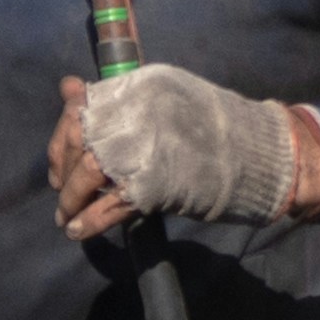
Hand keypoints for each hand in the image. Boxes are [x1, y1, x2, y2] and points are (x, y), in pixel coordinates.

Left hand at [55, 64, 319, 246]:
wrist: (259, 155)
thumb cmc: (212, 128)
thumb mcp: (162, 100)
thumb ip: (116, 99)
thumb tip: (68, 89)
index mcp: (140, 87)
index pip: (83, 108)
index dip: (63, 137)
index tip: (60, 163)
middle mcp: (139, 111)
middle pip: (83, 140)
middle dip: (65, 171)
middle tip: (62, 193)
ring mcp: (148, 146)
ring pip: (91, 172)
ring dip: (72, 199)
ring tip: (66, 218)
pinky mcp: (156, 184)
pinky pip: (110, 204)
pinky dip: (89, 221)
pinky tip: (78, 232)